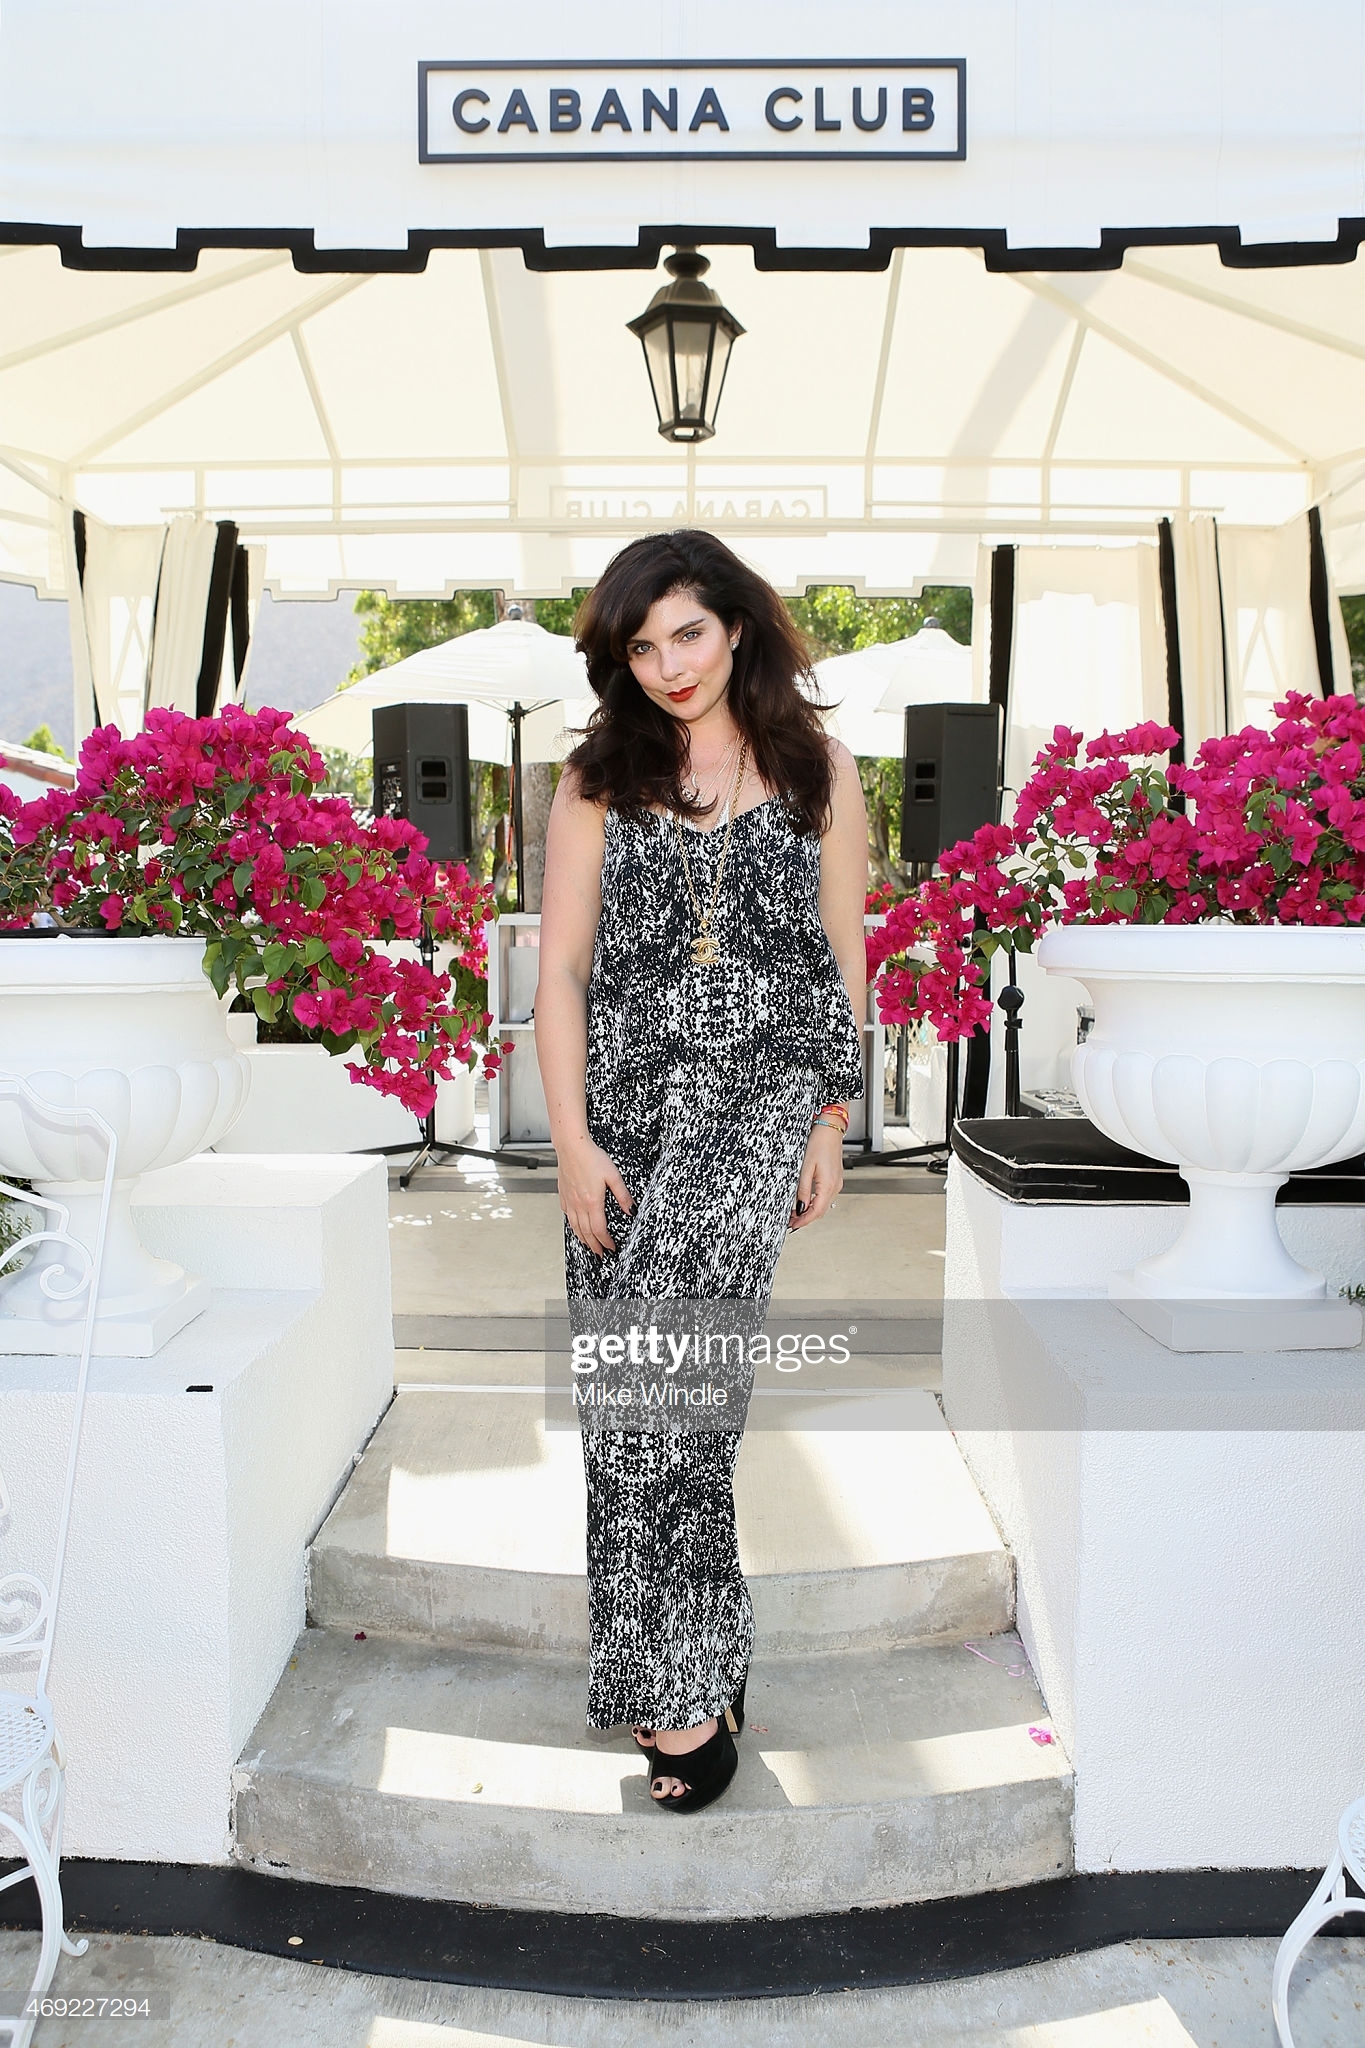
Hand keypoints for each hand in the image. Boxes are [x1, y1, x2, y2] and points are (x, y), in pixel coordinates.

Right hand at [559, 1136, 633, 1254]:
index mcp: (592, 1202)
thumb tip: (631, 1210)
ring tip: (589, 1246)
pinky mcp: (563, 1195)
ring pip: (575, 1227)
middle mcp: (579, 1204)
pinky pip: (567, 1216)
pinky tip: (576, 1226)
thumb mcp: (613, 1175)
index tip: (611, 1248)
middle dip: (595, 1246)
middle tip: (600, 1254)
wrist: (571, 1146)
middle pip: (586, 1233)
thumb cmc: (591, 1157)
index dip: (606, 1242)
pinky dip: (573, 1226)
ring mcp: (569, 1201)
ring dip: (583, 1239)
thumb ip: (623, 1195)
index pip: (599, 1230)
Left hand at [790, 1122, 843, 1229]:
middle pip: (820, 1211)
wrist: (830, 1130)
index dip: (804, 1221)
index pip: (816, 1211)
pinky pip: (825, 1197)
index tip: (793, 1226)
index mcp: (829, 1185)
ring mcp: (837, 1183)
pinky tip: (806, 1202)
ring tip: (796, 1213)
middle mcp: (835, 1186)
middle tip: (791, 1222)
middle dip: (806, 1218)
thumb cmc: (819, 1144)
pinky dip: (815, 1203)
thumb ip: (803, 1190)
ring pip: (823, 1205)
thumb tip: (799, 1207)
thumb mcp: (805, 1168)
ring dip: (810, 1211)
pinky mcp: (835, 1179)